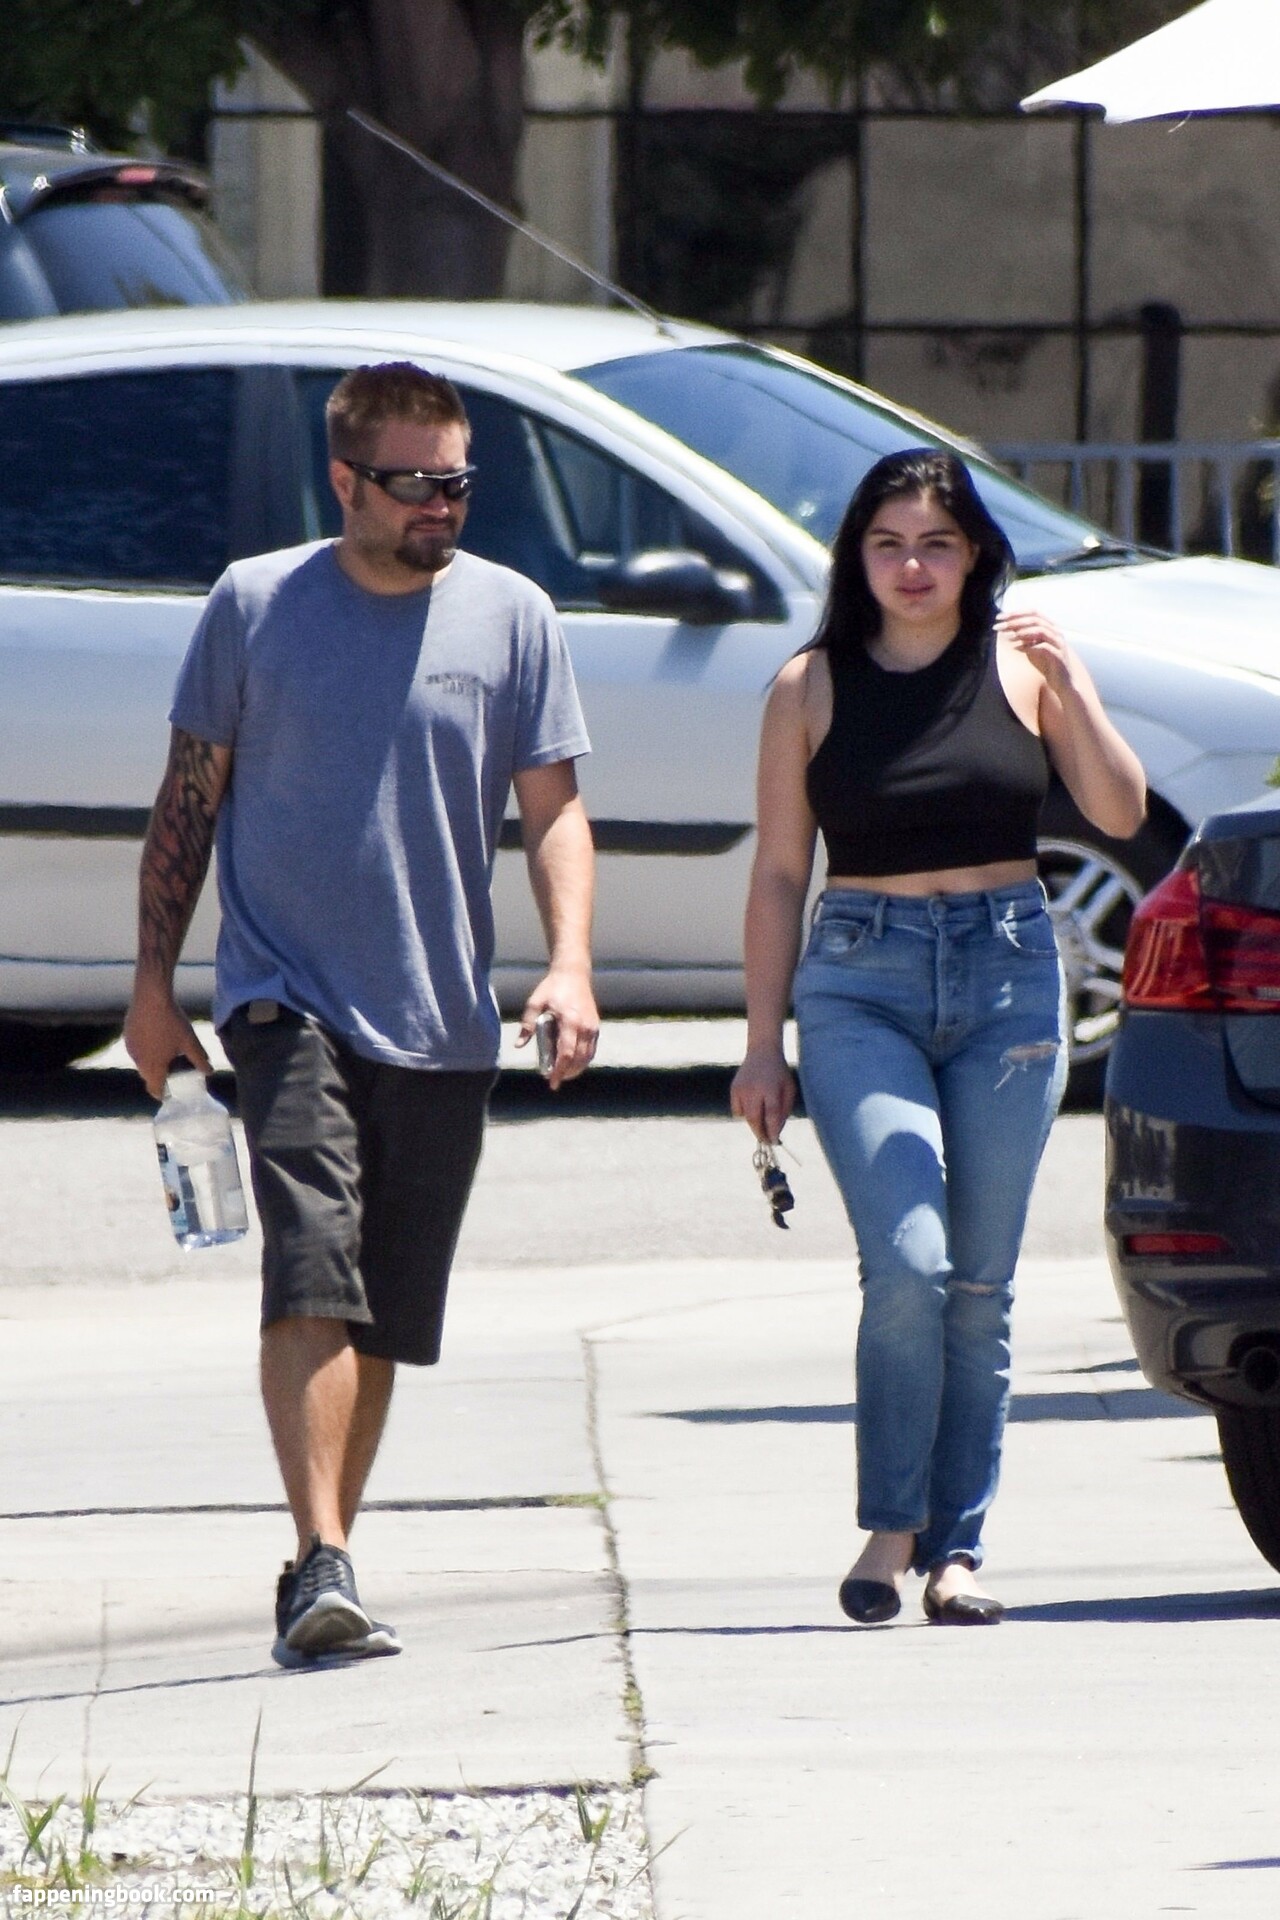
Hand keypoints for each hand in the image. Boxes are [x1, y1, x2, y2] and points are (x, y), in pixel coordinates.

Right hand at [124, 983, 210, 1098]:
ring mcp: (130, 1048)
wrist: (151, 997)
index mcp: (153, 1066)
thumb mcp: (189, 1042)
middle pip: (147, 1076)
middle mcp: (138, 1061)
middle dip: (156, 1078)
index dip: (161, 1094)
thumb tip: (209, 1072)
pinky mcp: (127, 1035)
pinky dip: (144, 1049)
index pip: (154, 1088)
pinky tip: (154, 1039)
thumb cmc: (172, 1022)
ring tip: (163, 1056)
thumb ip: (199, 1059)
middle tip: (169, 1075)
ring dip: (149, 1063)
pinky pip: (135, 1049)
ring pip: (140, 1062)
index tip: (167, 1095)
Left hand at [516, 965, 598, 1090]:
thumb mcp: (535, 1003)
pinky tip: (572, 1062)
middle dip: (568, 1073)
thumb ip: (527, 1024)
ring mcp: (592, 1027)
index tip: (552, 1082)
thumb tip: (519, 1045)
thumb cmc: (552, 988)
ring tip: (563, 1073)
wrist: (574, 973)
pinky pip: (591, 1049)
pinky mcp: (595, 1026)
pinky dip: (583, 1060)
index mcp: (569, 1021)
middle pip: (579, 1059)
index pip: (566, 1053)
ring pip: (588, 1057)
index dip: (560, 1070)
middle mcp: (584, 1026)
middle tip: (555, 1079)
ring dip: (576, 1069)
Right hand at [730, 1044, 795, 1144]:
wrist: (762, 1052)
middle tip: (767, 1140)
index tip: (774, 1141)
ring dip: (754, 1124)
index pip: (771, 1115)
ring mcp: (741, 1089)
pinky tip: (753, 1106)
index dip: (772, 1130)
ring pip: (746, 1117)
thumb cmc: (779, 1073)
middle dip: (761, 1133)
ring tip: (763, 1124)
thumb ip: (784, 1110)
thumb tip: (775, 1132)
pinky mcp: (734, 1089)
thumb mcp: (789, 1089)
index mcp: (771, 1088)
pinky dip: (744, 1114)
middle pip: (755, 1119)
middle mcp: (754, 1089)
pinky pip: (737, 1111)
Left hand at [995, 609, 1076, 696]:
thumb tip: (1008, 627)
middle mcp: (1056, 632)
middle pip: (1035, 619)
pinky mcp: (1059, 656)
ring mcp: (1059, 644)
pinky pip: (1044, 647)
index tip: (999, 617)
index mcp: (1050, 627)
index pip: (1033, 612)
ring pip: (1041, 630)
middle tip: (999, 626)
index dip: (1016, 613)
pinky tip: (1017, 649)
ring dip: (1022, 632)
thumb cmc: (1046, 664)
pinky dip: (1030, 647)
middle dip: (1015, 621)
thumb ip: (1023, 637)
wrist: (1062, 683)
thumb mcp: (1032, 647)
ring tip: (1008, 637)